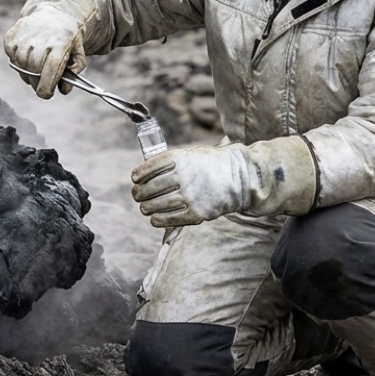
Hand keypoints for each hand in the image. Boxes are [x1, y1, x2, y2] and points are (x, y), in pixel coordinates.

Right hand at [4, 6, 86, 97]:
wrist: (53, 14)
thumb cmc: (67, 39)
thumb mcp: (78, 53)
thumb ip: (74, 73)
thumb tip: (64, 89)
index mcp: (60, 43)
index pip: (50, 70)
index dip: (46, 87)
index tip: (46, 94)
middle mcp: (40, 39)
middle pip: (34, 72)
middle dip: (38, 82)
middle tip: (42, 84)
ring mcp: (23, 37)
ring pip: (21, 67)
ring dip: (28, 73)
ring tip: (37, 69)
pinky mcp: (10, 36)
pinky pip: (12, 58)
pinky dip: (19, 62)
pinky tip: (28, 56)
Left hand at [131, 145, 253, 227]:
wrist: (239, 178)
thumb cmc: (211, 165)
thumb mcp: (191, 155)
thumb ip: (170, 163)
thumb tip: (145, 176)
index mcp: (179, 159)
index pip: (148, 168)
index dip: (138, 175)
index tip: (135, 179)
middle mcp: (182, 177)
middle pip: (148, 189)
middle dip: (138, 194)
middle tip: (137, 195)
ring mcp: (189, 196)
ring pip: (155, 206)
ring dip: (146, 208)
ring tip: (145, 208)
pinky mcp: (196, 214)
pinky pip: (169, 219)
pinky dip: (158, 220)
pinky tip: (155, 219)